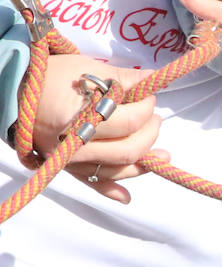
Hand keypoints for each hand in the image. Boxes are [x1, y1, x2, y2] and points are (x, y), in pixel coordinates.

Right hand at [31, 54, 166, 203]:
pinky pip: (91, 184)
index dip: (147, 108)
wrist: (11, 92)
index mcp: (79, 117)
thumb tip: (152, 81)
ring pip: (117, 169)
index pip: (129, 120)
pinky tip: (126, 197)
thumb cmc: (48, 77)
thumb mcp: (85, 69)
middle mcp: (74, 144)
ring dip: (144, 163)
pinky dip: (110, 191)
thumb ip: (122, 78)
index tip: (150, 97)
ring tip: (162, 154)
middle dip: (149, 133)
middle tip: (154, 118)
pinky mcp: (66, 167)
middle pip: (128, 149)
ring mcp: (70, 159)